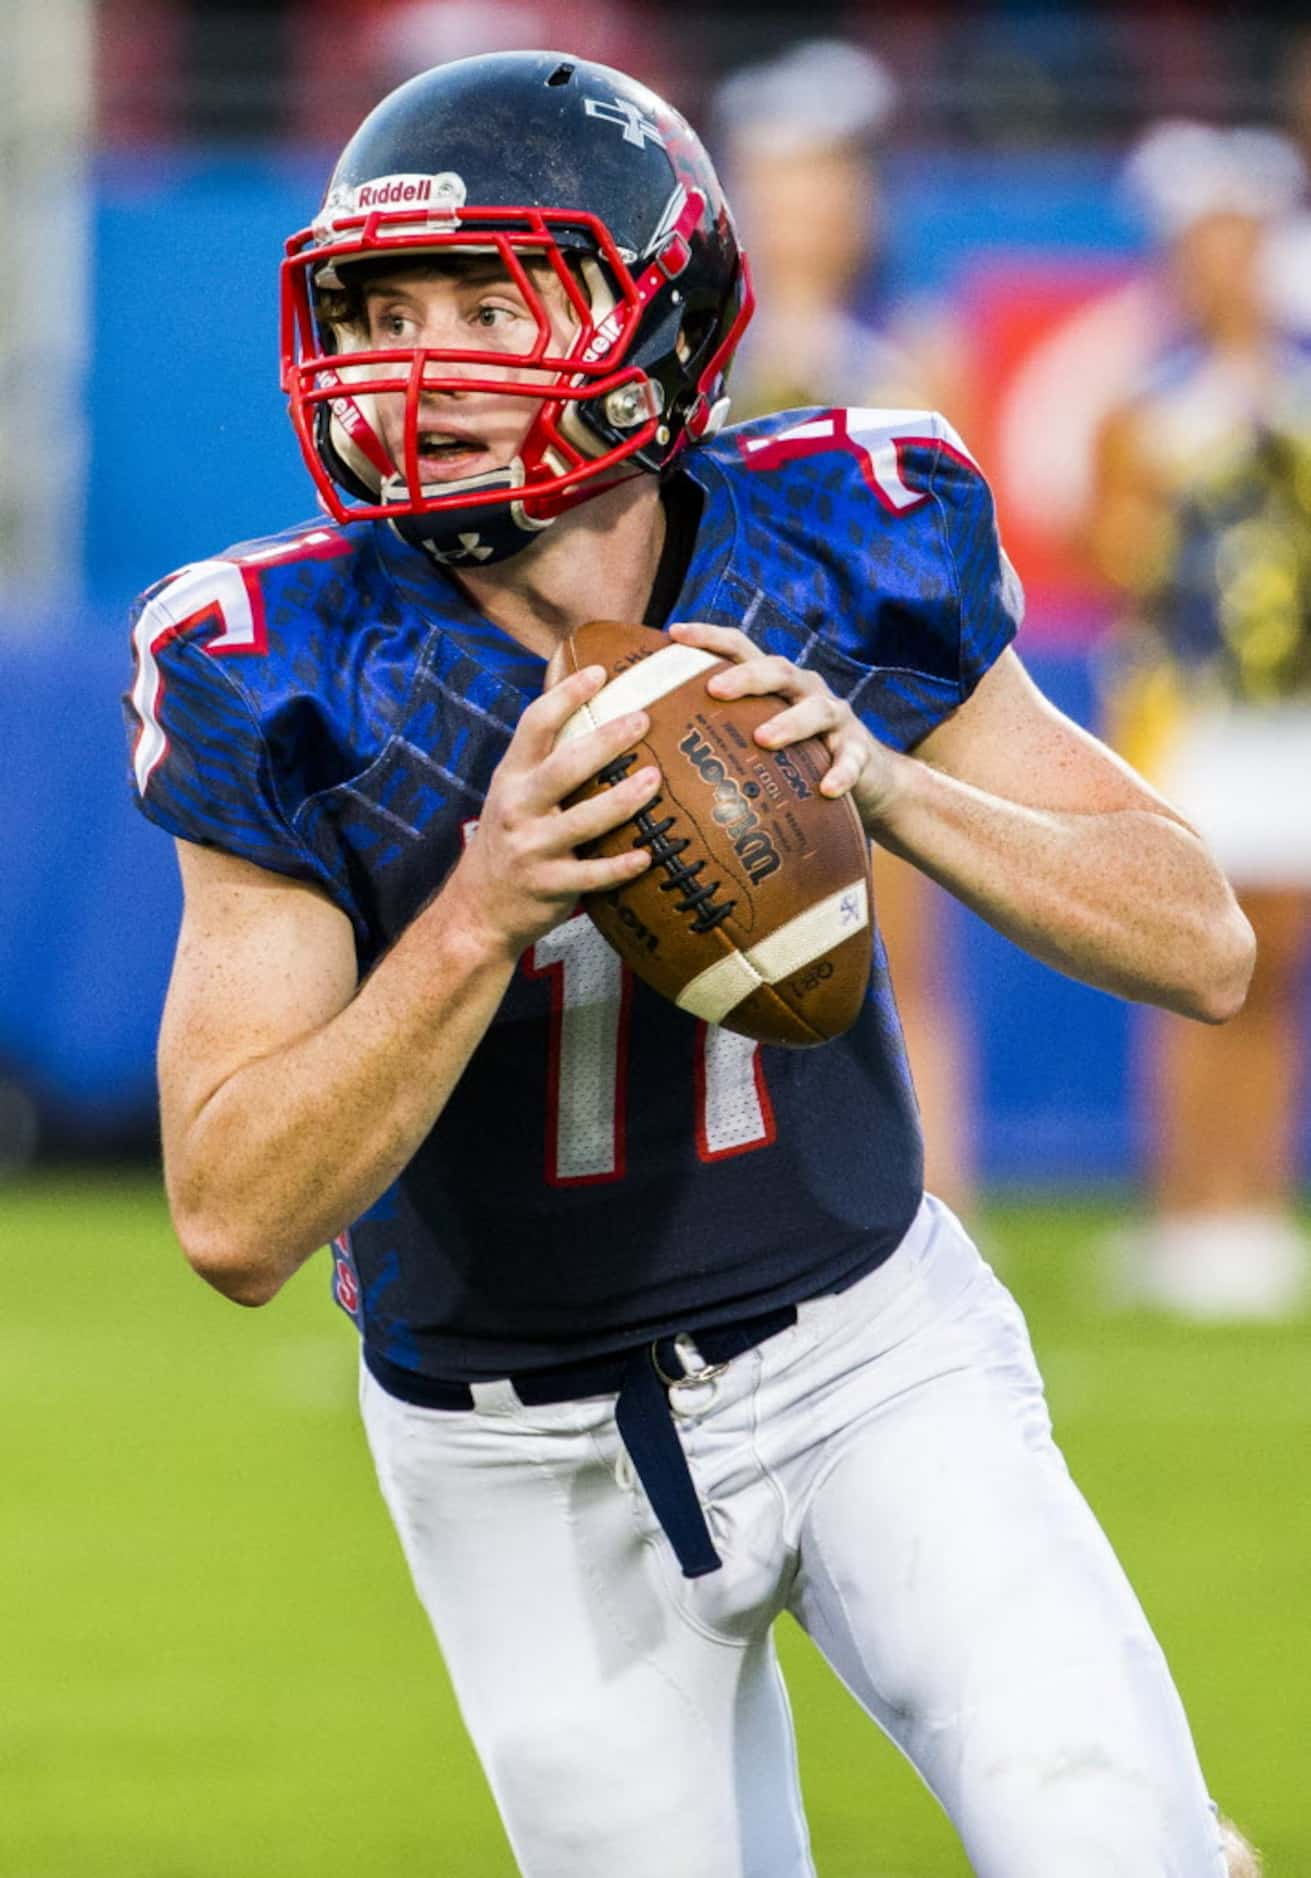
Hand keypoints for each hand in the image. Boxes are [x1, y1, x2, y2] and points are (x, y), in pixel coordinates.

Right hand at [447, 663, 657, 958]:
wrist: (477, 910)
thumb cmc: (509, 841)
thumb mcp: (512, 793)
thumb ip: (541, 757)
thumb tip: (579, 701)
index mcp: (511, 777)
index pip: (535, 725)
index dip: (566, 695)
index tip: (601, 672)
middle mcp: (518, 807)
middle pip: (564, 766)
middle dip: (605, 740)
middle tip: (643, 720)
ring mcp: (532, 848)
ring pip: (583, 821)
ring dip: (623, 801)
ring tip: (656, 780)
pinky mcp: (549, 885)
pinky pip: (592, 875)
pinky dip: (621, 866)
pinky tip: (649, 856)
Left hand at [667, 620, 903, 831]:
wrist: (868, 780)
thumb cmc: (796, 758)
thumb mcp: (760, 735)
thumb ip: (723, 730)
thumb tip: (652, 746)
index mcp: (775, 684)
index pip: (741, 649)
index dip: (710, 637)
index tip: (674, 633)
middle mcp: (805, 691)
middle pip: (777, 671)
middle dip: (745, 677)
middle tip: (713, 689)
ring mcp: (836, 719)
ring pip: (816, 711)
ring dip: (789, 723)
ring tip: (763, 739)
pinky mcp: (860, 752)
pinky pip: (853, 760)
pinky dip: (841, 772)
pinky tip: (827, 789)